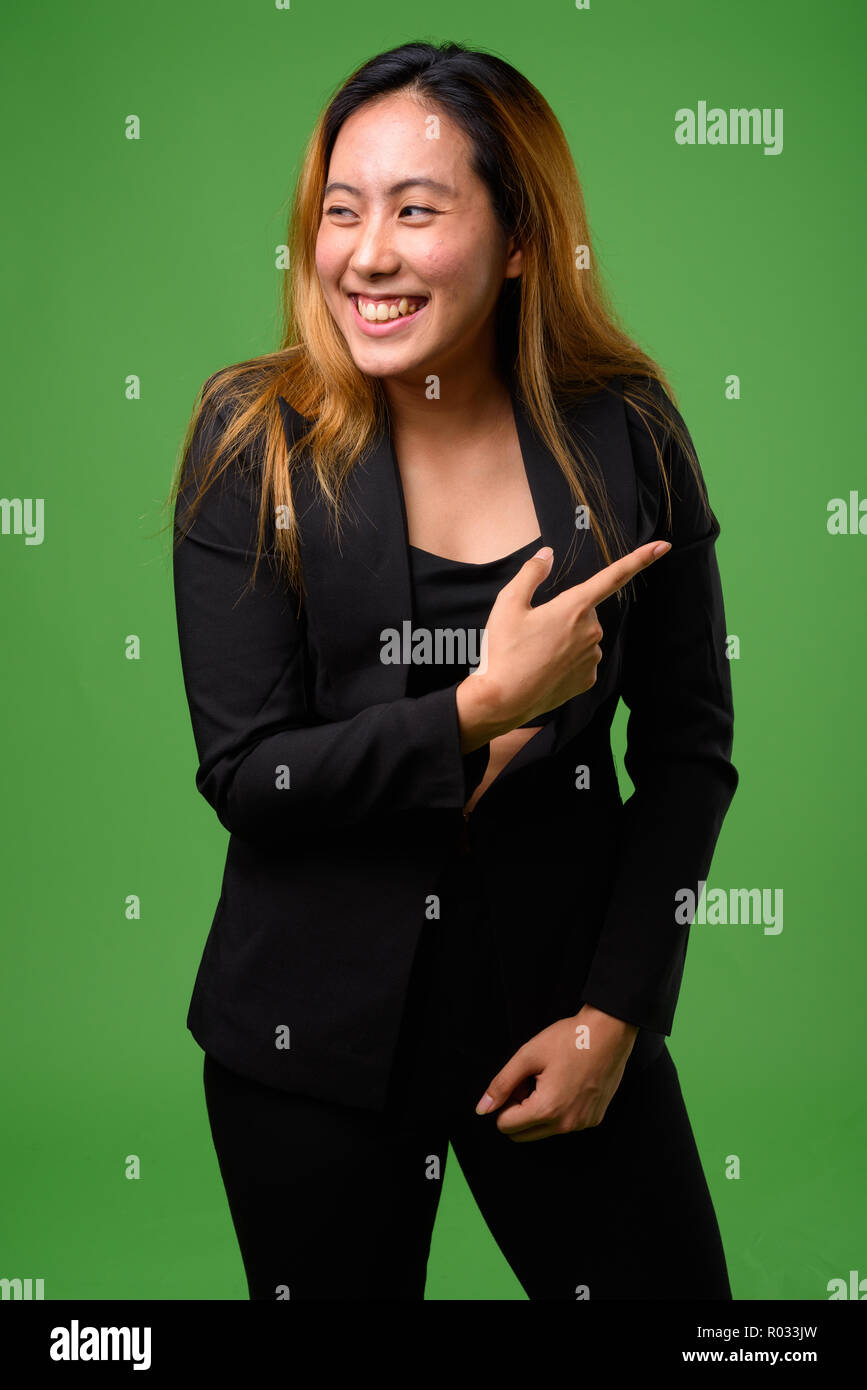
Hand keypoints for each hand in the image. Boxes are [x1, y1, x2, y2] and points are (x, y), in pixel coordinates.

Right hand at [456, 540, 670, 747]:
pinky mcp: (588, 679)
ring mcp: (592, 657)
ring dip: (564, 640)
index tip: (663, 546)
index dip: (640, 559)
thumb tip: (547, 554)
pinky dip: (565, 661)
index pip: (614, 576)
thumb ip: (531, 573)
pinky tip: (545, 668)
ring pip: (582, 637)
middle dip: (563, 616)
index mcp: (574, 607)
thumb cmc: (504, 650)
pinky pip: (581, 660)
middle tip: (533, 631)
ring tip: (535, 653)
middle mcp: (591, 631)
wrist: (504, 700)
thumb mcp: (508, 603)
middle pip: (583, 612)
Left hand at [474, 1005, 638, 1142]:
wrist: (609, 1033)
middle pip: (522, 1134)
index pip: (505, 1126)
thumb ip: (502, 1084)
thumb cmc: (569, 1039)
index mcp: (547, 1110)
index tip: (519, 1082)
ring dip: (538, 1111)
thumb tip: (482, 1108)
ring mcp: (582, 1124)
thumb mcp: (527, 1055)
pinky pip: (564, 1125)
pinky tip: (567, 1084)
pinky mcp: (594, 1119)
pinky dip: (558, 1110)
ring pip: (543, 1131)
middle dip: (519, 1110)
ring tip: (550, 1080)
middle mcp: (566, 1125)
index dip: (505, 1102)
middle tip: (531, 1081)